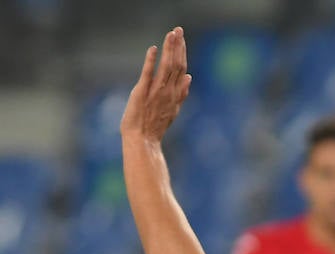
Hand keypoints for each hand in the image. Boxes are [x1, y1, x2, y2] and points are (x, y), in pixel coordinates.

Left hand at [120, 26, 191, 142]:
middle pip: (176, 64)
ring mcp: (156, 91)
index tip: (182, 39)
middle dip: (178, 46)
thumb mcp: (173, 110)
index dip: (182, 53)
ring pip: (166, 66)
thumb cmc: (154, 127)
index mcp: (175, 94)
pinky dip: (151, 61)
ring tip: (171, 34)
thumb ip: (181, 93)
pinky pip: (148, 74)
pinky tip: (153, 49)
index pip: (181, 69)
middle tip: (178, 29)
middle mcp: (168, 91)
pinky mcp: (142, 92)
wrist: (143, 139)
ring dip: (169, 49)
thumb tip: (189, 77)